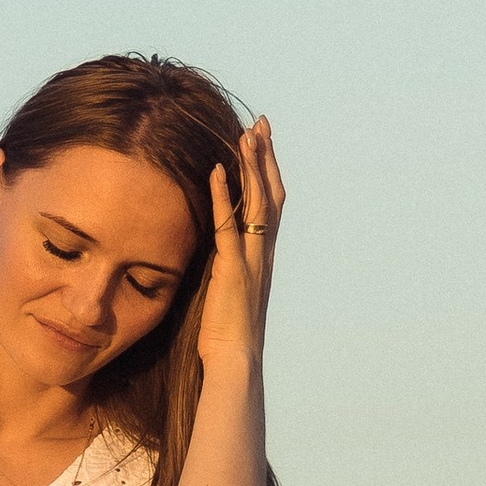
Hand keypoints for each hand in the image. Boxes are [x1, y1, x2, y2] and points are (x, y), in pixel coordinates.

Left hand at [196, 114, 283, 376]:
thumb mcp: (229, 289)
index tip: (263, 143)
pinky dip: (221, 196)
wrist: (236, 360)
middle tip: (262, 124)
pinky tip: (216, 170)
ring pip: (255, 203)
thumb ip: (228, 266)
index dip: (268, 172)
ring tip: (245, 134)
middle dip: (266, 157)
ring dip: (250, 166)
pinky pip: (227, 224)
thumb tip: (218, 252)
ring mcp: (250, 259)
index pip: (270, 205)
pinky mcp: (231, 268)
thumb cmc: (228, 332)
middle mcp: (262, 252)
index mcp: (262, 255)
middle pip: (270, 194)